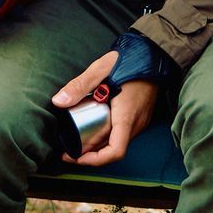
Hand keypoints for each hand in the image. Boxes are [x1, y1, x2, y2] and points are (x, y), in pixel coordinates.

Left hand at [51, 50, 154, 165]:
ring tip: (77, 139)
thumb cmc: (130, 59)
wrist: (155, 52)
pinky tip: (94, 124)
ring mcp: (140, 121)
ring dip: (98, 144)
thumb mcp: (100, 69)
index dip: (95, 160)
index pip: (115, 151)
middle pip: (112, 149)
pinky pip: (122, 132)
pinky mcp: (140, 116)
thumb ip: (79, 85)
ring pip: (117, 141)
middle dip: (89, 154)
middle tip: (67, 150)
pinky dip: (106, 134)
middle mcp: (136, 123)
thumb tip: (58, 102)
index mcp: (127, 115)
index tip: (76, 157)